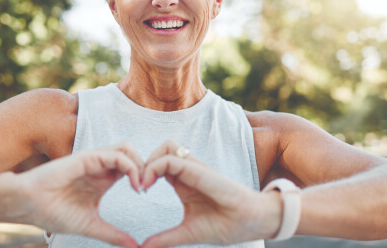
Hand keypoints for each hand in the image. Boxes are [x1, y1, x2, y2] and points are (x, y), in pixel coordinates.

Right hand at [10, 142, 143, 247]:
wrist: (28, 205)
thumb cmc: (53, 213)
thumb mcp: (91, 226)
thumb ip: (113, 234)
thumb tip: (135, 247)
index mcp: (103, 180)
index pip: (132, 168)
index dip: (144, 177)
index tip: (147, 197)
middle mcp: (101, 167)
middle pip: (133, 154)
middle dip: (147, 168)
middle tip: (149, 188)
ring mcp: (94, 161)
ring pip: (128, 149)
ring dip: (141, 164)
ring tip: (142, 186)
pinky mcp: (87, 158)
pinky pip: (117, 155)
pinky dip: (131, 167)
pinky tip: (134, 185)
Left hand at [140, 141, 282, 247]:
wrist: (251, 223)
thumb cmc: (225, 225)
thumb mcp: (187, 233)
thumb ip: (165, 238)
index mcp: (183, 183)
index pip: (158, 165)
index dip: (143, 174)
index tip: (136, 192)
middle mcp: (188, 172)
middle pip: (160, 150)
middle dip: (142, 163)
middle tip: (135, 184)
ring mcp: (194, 169)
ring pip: (166, 147)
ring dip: (149, 161)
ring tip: (142, 183)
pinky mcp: (200, 171)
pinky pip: (172, 159)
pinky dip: (155, 167)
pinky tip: (148, 185)